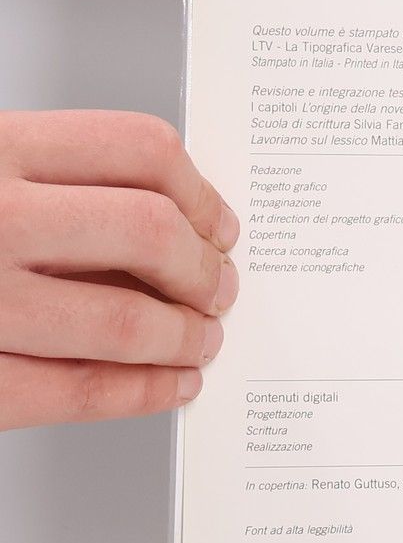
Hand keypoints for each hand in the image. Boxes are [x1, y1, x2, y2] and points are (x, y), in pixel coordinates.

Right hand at [0, 111, 237, 430]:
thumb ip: (41, 178)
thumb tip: (162, 218)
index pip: (139, 150)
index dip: (200, 192)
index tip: (220, 222)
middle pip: (150, 233)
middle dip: (203, 269)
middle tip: (220, 288)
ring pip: (125, 320)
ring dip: (183, 337)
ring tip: (200, 341)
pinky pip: (72, 390)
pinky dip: (137, 393)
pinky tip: (163, 386)